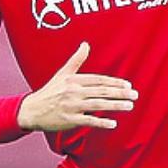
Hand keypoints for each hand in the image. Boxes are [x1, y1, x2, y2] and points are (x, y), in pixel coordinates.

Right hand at [17, 43, 136, 131]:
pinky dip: (101, 122)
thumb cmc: (50, 91)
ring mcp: (72, 106)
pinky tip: (113, 123)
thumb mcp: (62, 74)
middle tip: (135, 95)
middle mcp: (73, 92)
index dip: (114, 82)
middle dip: (120, 93)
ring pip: (98, 105)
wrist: (32, 110)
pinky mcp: (70, 119)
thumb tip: (85, 44)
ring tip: (130, 106)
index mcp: (74, 80)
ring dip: (115, 106)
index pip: (99, 80)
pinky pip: (88, 121)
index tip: (128, 85)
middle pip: (101, 91)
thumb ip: (76, 59)